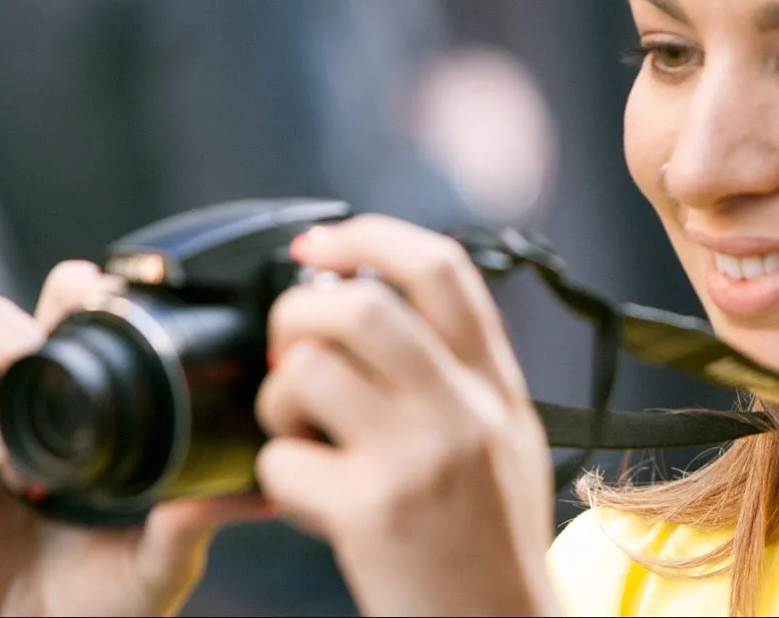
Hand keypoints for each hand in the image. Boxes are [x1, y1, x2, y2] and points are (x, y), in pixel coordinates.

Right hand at [0, 261, 266, 616]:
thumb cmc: (103, 606)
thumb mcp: (166, 556)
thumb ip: (198, 518)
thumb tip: (260, 489)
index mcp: (103, 416)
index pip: (99, 327)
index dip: (112, 296)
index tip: (139, 294)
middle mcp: (50, 413)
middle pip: (41, 311)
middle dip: (62, 294)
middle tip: (86, 309)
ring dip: (8, 336)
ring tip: (33, 357)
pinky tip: (23, 465)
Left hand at [255, 215, 560, 616]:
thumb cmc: (491, 543)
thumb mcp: (504, 440)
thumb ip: (459, 374)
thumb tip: (377, 307)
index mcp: (496, 385)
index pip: (440, 269)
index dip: (370, 236)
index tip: (320, 243)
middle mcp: (465, 409)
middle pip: (362, 304)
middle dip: (298, 311)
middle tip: (287, 347)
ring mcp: (420, 457)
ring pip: (308, 370)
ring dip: (277, 397)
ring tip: (295, 429)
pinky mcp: (373, 512)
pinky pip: (281, 459)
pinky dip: (275, 474)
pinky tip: (305, 498)